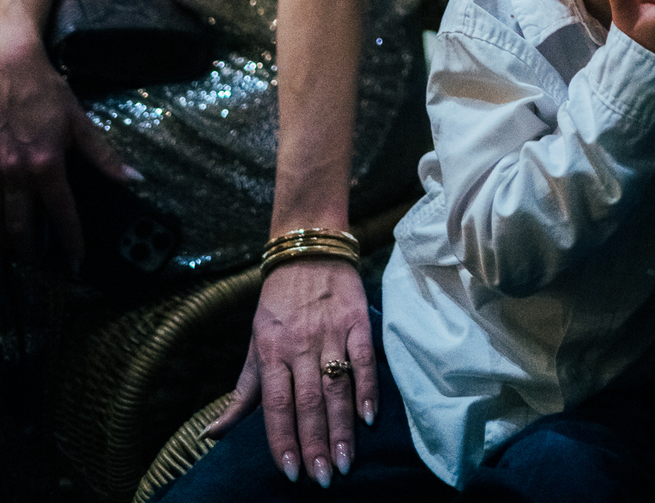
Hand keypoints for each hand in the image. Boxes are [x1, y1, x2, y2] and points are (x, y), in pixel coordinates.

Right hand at [0, 28, 138, 266]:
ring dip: (5, 239)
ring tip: (15, 248)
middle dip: (29, 252)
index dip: (71, 242)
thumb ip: (103, 155)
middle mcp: (14, 173)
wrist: (5, 63)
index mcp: (46, 165)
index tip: (76, 262)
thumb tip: (132, 179)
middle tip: (38, 263)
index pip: (62, 214)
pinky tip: (1, 220)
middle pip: (19, 228)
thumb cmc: (43, 90)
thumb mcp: (78, 120)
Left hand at [206, 259, 376, 485]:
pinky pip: (363, 358)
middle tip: (323, 478)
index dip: (283, 440)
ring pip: (336, 386)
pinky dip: (367, 388)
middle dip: (316, 443)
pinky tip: (369, 417)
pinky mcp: (357, 319)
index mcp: (271, 350)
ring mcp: (330, 331)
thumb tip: (212, 434)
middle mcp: (299, 344)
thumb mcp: (254, 344)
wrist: (307, 249)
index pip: (276, 404)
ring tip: (346, 462)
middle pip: (308, 401)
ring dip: (342, 427)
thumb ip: (241, 393)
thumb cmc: (278, 304)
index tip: (291, 472)